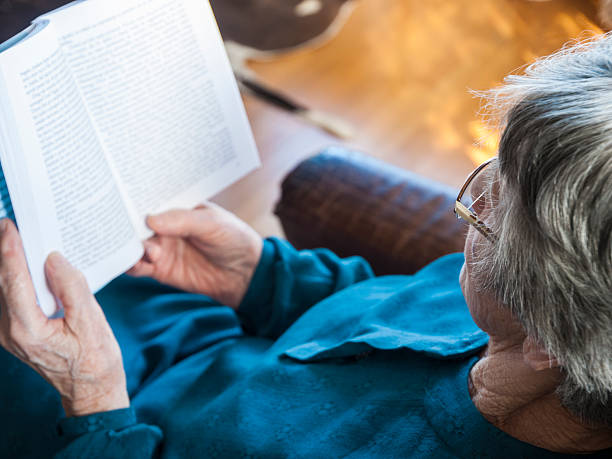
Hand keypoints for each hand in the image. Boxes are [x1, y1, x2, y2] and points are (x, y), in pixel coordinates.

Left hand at [0, 219, 128, 416]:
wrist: (91, 390)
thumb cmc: (95, 359)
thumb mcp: (92, 322)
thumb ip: (72, 288)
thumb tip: (54, 258)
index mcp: (29, 329)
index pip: (14, 282)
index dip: (10, 251)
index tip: (10, 226)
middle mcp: (11, 332)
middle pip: (0, 283)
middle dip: (2, 252)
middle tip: (7, 223)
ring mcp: (9, 334)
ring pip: (0, 291)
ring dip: (5, 264)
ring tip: (12, 238)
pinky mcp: (14, 332)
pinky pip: (7, 299)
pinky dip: (11, 278)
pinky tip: (20, 264)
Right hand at [127, 202, 262, 308]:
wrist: (244, 274)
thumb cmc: (233, 239)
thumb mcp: (212, 223)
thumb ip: (183, 221)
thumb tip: (150, 220)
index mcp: (176, 206)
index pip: (150, 198)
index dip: (134, 197)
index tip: (119, 194)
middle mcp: (164, 225)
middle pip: (135, 222)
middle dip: (125, 222)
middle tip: (118, 223)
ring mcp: (160, 246)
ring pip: (133, 244)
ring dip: (131, 246)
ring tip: (147, 249)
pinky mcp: (159, 268)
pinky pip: (138, 266)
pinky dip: (131, 264)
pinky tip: (138, 262)